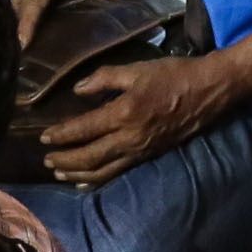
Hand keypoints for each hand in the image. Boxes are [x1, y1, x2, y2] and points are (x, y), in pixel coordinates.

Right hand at [10, 0, 120, 43]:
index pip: (33, 3)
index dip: (27, 23)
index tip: (21, 43)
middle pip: (18, 9)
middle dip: (12, 31)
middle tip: (11, 57)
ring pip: (16, 6)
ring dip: (12, 26)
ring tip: (11, 52)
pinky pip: (22, 2)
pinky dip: (19, 16)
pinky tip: (20, 33)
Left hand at [37, 54, 232, 185]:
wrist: (208, 91)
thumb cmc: (172, 75)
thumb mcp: (137, 69)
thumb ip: (104, 78)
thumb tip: (78, 89)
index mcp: (124, 114)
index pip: (84, 129)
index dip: (61, 134)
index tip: (43, 136)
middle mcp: (129, 138)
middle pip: (88, 157)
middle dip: (64, 159)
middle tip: (46, 159)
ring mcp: (139, 151)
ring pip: (101, 171)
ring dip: (77, 173)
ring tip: (60, 172)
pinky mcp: (148, 156)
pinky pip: (117, 173)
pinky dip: (98, 179)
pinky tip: (87, 181)